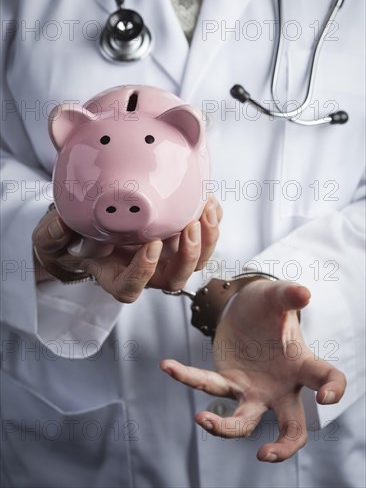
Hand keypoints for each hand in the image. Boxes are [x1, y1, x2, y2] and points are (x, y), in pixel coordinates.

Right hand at [32, 196, 221, 301]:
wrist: (87, 223)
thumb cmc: (71, 235)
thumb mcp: (52, 236)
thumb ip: (53, 235)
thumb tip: (62, 226)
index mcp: (114, 276)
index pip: (131, 288)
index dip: (144, 271)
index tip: (150, 244)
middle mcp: (145, 271)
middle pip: (174, 278)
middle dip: (188, 256)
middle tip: (189, 227)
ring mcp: (164, 256)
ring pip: (195, 260)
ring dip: (206, 238)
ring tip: (204, 209)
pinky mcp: (177, 237)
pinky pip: (202, 235)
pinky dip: (210, 219)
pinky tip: (206, 199)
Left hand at [160, 278, 345, 461]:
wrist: (245, 306)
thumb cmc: (269, 305)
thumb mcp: (277, 295)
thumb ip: (289, 294)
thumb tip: (303, 293)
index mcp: (301, 363)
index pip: (327, 379)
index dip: (333, 390)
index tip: (325, 397)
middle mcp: (281, 386)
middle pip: (292, 426)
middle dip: (284, 447)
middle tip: (264, 455)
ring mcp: (254, 389)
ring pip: (244, 420)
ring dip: (224, 426)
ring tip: (201, 419)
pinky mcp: (228, 382)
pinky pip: (208, 385)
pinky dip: (187, 376)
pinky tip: (168, 365)